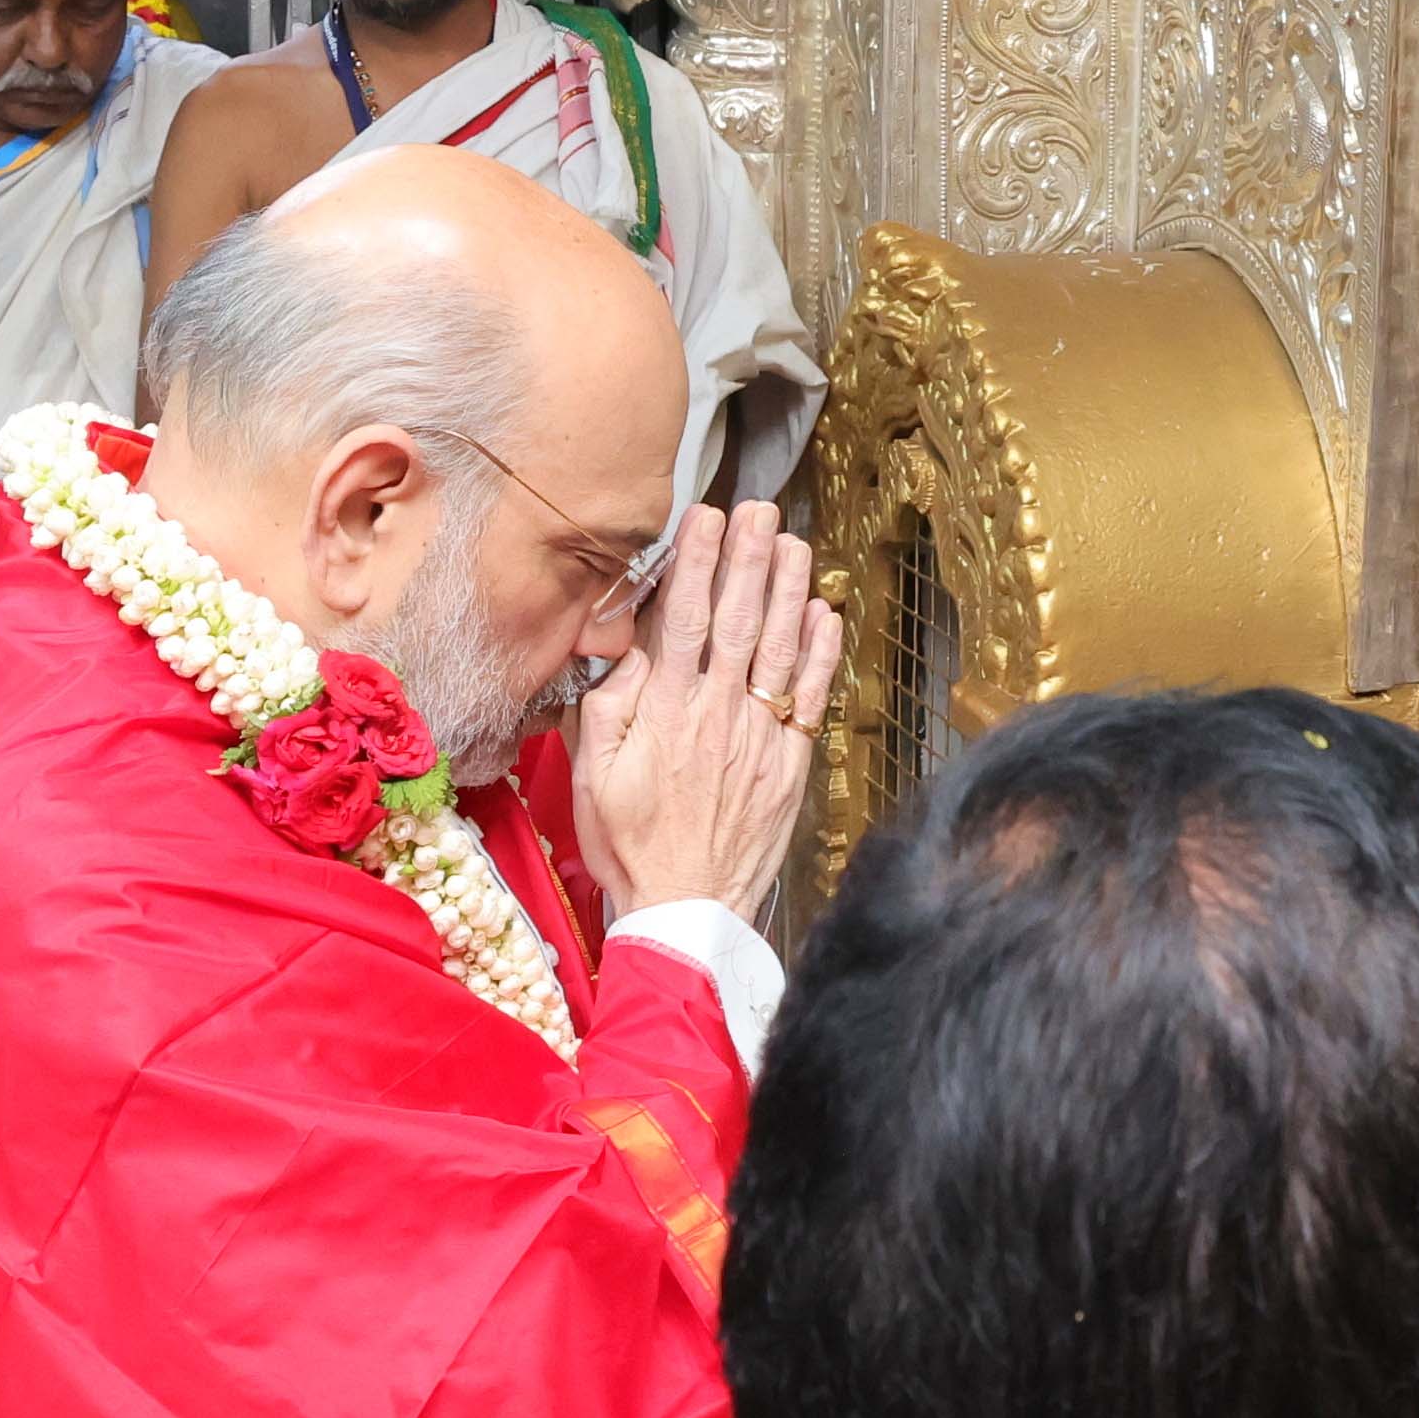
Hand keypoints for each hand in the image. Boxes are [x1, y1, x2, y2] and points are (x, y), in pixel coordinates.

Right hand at [569, 500, 841, 921]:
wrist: (687, 907)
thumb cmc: (632, 844)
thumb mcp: (593, 776)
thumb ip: (610, 706)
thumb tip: (625, 646)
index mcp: (664, 712)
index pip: (683, 619)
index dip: (697, 563)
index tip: (705, 520)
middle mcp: (717, 714)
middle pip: (738, 619)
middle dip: (750, 559)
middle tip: (760, 511)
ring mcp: (760, 736)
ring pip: (779, 647)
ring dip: (790, 590)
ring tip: (795, 544)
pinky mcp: (791, 761)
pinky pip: (811, 696)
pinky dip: (821, 653)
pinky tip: (825, 614)